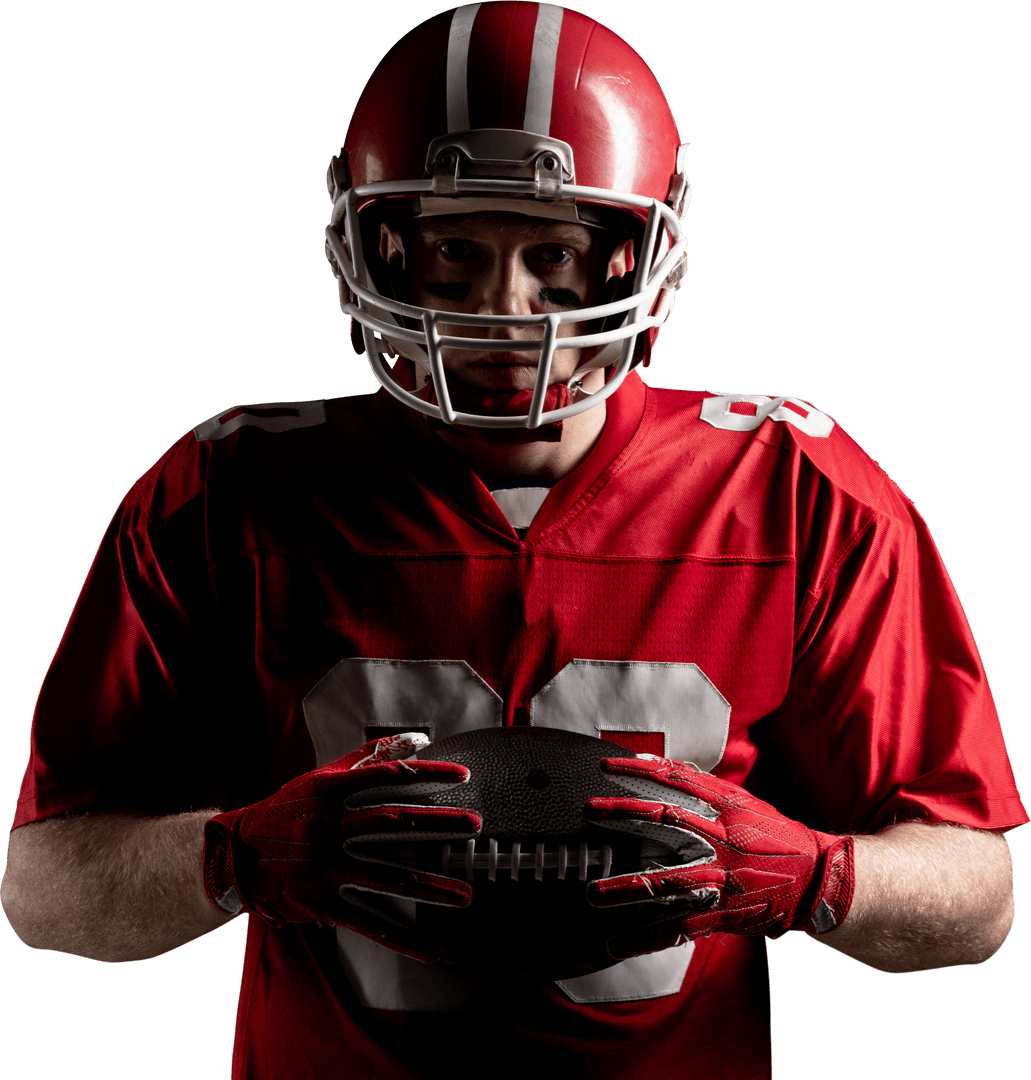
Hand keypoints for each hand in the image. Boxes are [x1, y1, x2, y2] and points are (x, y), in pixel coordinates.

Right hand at [203, 734, 480, 959]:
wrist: (236, 853)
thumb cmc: (288, 808)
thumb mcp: (322, 776)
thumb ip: (369, 756)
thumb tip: (417, 740)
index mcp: (329, 789)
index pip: (387, 776)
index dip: (427, 774)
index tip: (462, 776)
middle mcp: (326, 826)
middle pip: (391, 823)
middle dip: (437, 824)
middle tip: (474, 826)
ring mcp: (323, 866)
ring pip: (384, 876)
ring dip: (429, 886)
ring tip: (465, 894)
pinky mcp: (319, 901)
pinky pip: (366, 920)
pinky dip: (400, 936)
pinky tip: (429, 947)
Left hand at [584, 755, 853, 958]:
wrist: (817, 880)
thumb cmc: (773, 835)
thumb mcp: (742, 801)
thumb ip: (700, 784)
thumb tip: (653, 761)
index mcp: (729, 806)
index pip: (676, 777)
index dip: (639, 768)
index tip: (605, 763)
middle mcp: (724, 838)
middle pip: (666, 819)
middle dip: (624, 813)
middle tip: (588, 810)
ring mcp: (723, 877)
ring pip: (668, 882)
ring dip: (625, 888)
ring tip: (592, 893)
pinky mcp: (723, 913)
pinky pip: (678, 928)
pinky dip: (645, 938)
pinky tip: (617, 944)